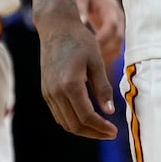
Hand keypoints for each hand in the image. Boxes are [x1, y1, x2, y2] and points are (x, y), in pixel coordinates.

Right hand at [36, 8, 117, 139]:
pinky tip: (86, 117)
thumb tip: (109, 112)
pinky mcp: (46, 91)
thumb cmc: (80, 40)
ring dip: (83, 129)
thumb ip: (103, 88)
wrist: (56, 27)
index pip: (86, 117)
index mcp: (70, 84)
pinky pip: (59, 114)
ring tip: (100, 128)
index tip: (114, 131)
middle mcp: (55, 92)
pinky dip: (73, 121)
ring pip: (65, 122)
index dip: (101, 128)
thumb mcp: (97, 61)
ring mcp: (48, 93)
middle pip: (74, 125)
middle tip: (110, 133)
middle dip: (93, 133)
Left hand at [76, 0, 125, 66]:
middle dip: (104, 52)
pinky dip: (107, 59)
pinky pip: (115, 51)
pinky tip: (94, 65)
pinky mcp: (117, 36)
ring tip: (90, 67)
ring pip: (118, 48)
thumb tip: (82, 21)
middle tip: (87, 62)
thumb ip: (82, 7)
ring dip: (107, 58)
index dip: (102, 38)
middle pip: (118, 40)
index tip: (88, 47)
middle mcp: (120, 20)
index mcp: (112, 9)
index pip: (111, 26)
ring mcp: (120, 29)